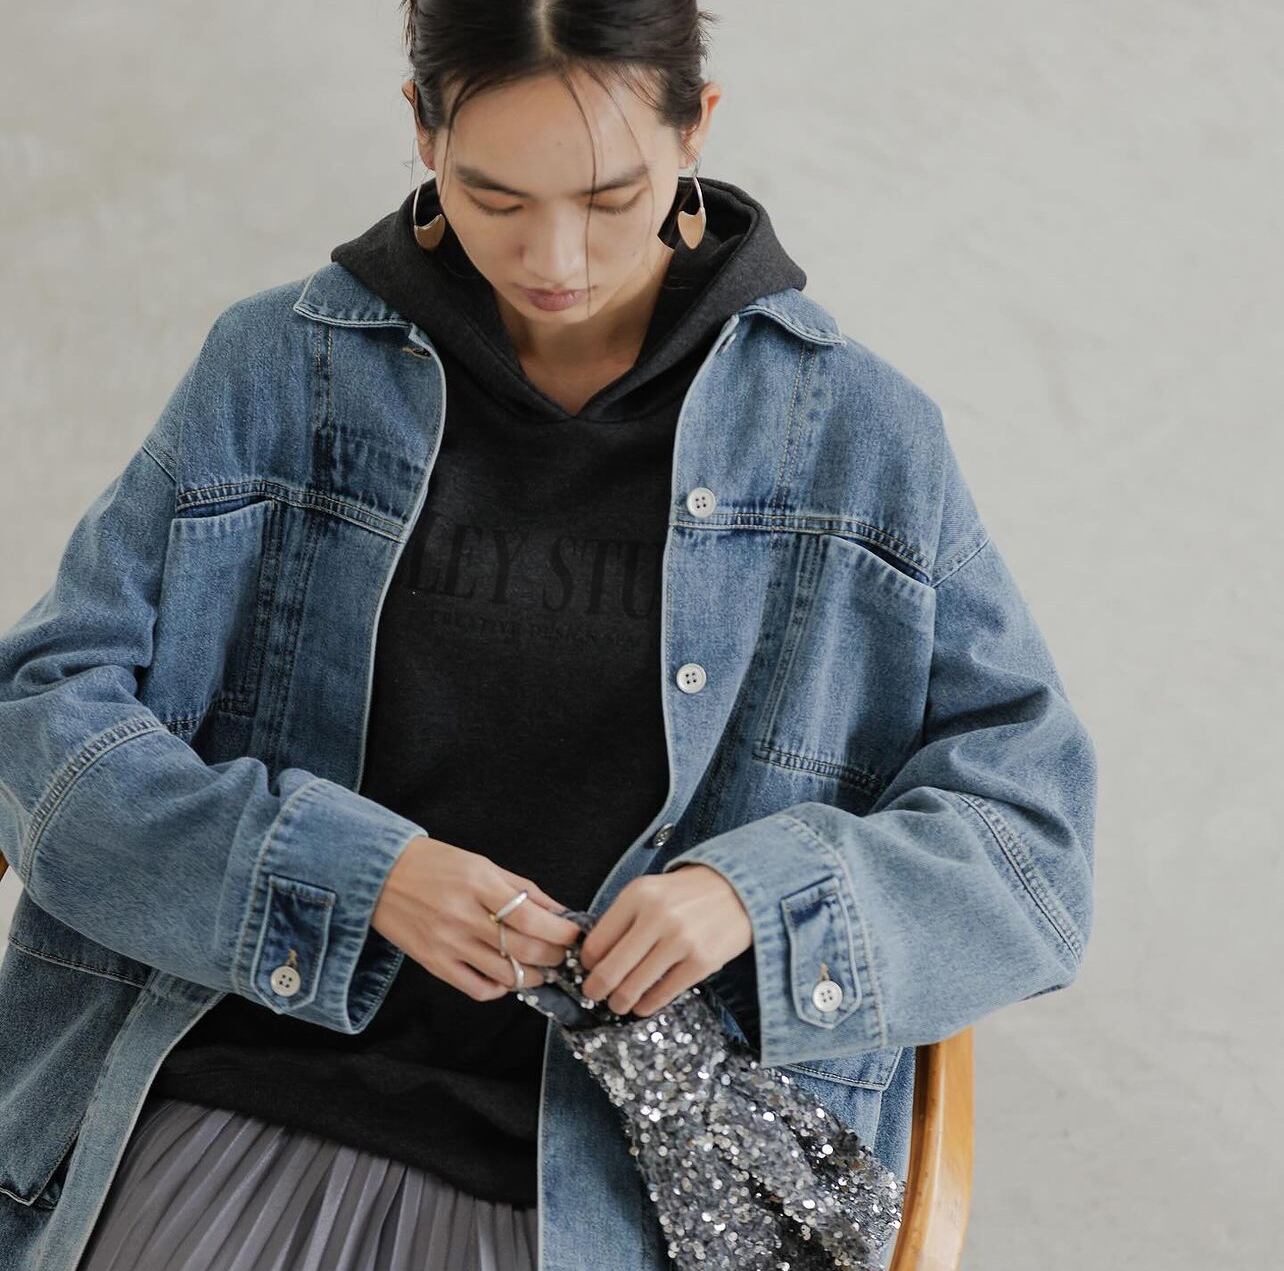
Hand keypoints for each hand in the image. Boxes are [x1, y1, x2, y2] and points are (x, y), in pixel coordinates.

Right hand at [372, 835, 583, 1000]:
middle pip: (522, 948)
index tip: (573, 935)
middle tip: (563, 956)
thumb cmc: (436, 864)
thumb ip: (522, 888)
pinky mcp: (433, 963)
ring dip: (534, 977)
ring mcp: (446, 943)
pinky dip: (500, 989)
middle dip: (554, 957)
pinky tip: (507, 978)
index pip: (529, 916)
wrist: (380, 874)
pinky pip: (476, 989)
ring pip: (504, 974)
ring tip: (543, 969)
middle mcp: (462, 915)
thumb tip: (559, 912)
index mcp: (477, 883)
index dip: (558, 931)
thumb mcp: (482, 863)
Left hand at [577, 864, 752, 1017]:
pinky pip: (664, 993)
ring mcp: (681, 941)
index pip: (597, 941)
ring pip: (634, 987)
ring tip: (619, 1003)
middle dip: (596, 989)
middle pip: (611, 969)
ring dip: (620, 1001)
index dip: (587, 963)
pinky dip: (648, 1004)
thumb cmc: (686, 894)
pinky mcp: (702, 962)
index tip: (588, 970)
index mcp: (638, 895)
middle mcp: (657, 917)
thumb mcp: (650, 891)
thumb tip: (594, 957)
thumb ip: (623, 917)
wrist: (738, 890)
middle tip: (594, 995)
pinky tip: (643, 1005)